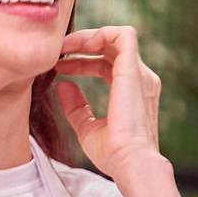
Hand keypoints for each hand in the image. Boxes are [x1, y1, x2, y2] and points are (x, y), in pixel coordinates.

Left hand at [54, 26, 163, 179]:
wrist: (130, 163)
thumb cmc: (113, 153)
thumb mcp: (87, 127)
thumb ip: (76, 106)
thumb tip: (63, 85)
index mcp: (132, 90)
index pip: (106, 63)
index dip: (80, 60)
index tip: (58, 65)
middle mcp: (140, 79)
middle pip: (110, 47)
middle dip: (81, 44)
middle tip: (57, 51)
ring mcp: (139, 74)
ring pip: (116, 37)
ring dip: (88, 36)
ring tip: (64, 45)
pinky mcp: (133, 71)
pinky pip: (123, 36)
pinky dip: (100, 33)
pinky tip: (78, 44)